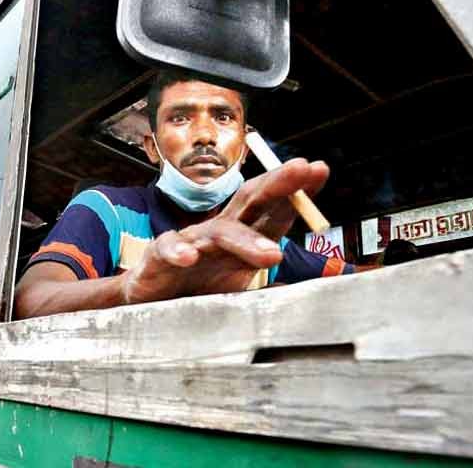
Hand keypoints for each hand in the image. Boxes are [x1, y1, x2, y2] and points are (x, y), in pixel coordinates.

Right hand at [120, 158, 329, 303]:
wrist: (153, 303)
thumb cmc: (201, 286)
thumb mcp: (244, 277)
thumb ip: (271, 269)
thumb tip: (317, 272)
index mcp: (244, 233)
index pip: (274, 205)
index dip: (296, 188)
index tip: (319, 169)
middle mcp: (221, 231)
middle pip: (250, 200)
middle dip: (278, 184)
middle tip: (302, 170)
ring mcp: (191, 241)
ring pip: (220, 232)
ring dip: (246, 240)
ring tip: (271, 254)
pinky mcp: (160, 257)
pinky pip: (168, 249)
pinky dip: (178, 252)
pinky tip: (189, 258)